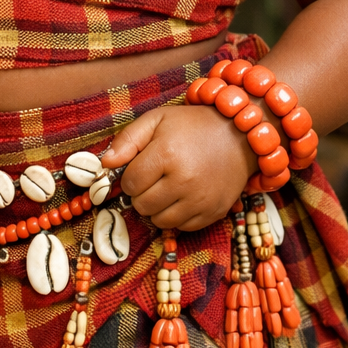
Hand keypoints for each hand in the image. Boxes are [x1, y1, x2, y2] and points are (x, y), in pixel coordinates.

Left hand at [101, 105, 256, 230]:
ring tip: (166, 189)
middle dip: (141, 193)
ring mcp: (200, 200)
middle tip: (153, 178)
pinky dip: (176, 216)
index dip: (129, 176)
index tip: (140, 168)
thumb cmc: (193, 126)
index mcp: (166, 154)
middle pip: (142, 204)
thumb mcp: (157, 120)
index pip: (129, 182)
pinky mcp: (213, 213)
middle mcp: (183, 180)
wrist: (240, 136)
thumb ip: (128, 139)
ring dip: (156, 208)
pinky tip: (182, 197)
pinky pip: (181, 227)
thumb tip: (106, 163)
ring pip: (159, 220)